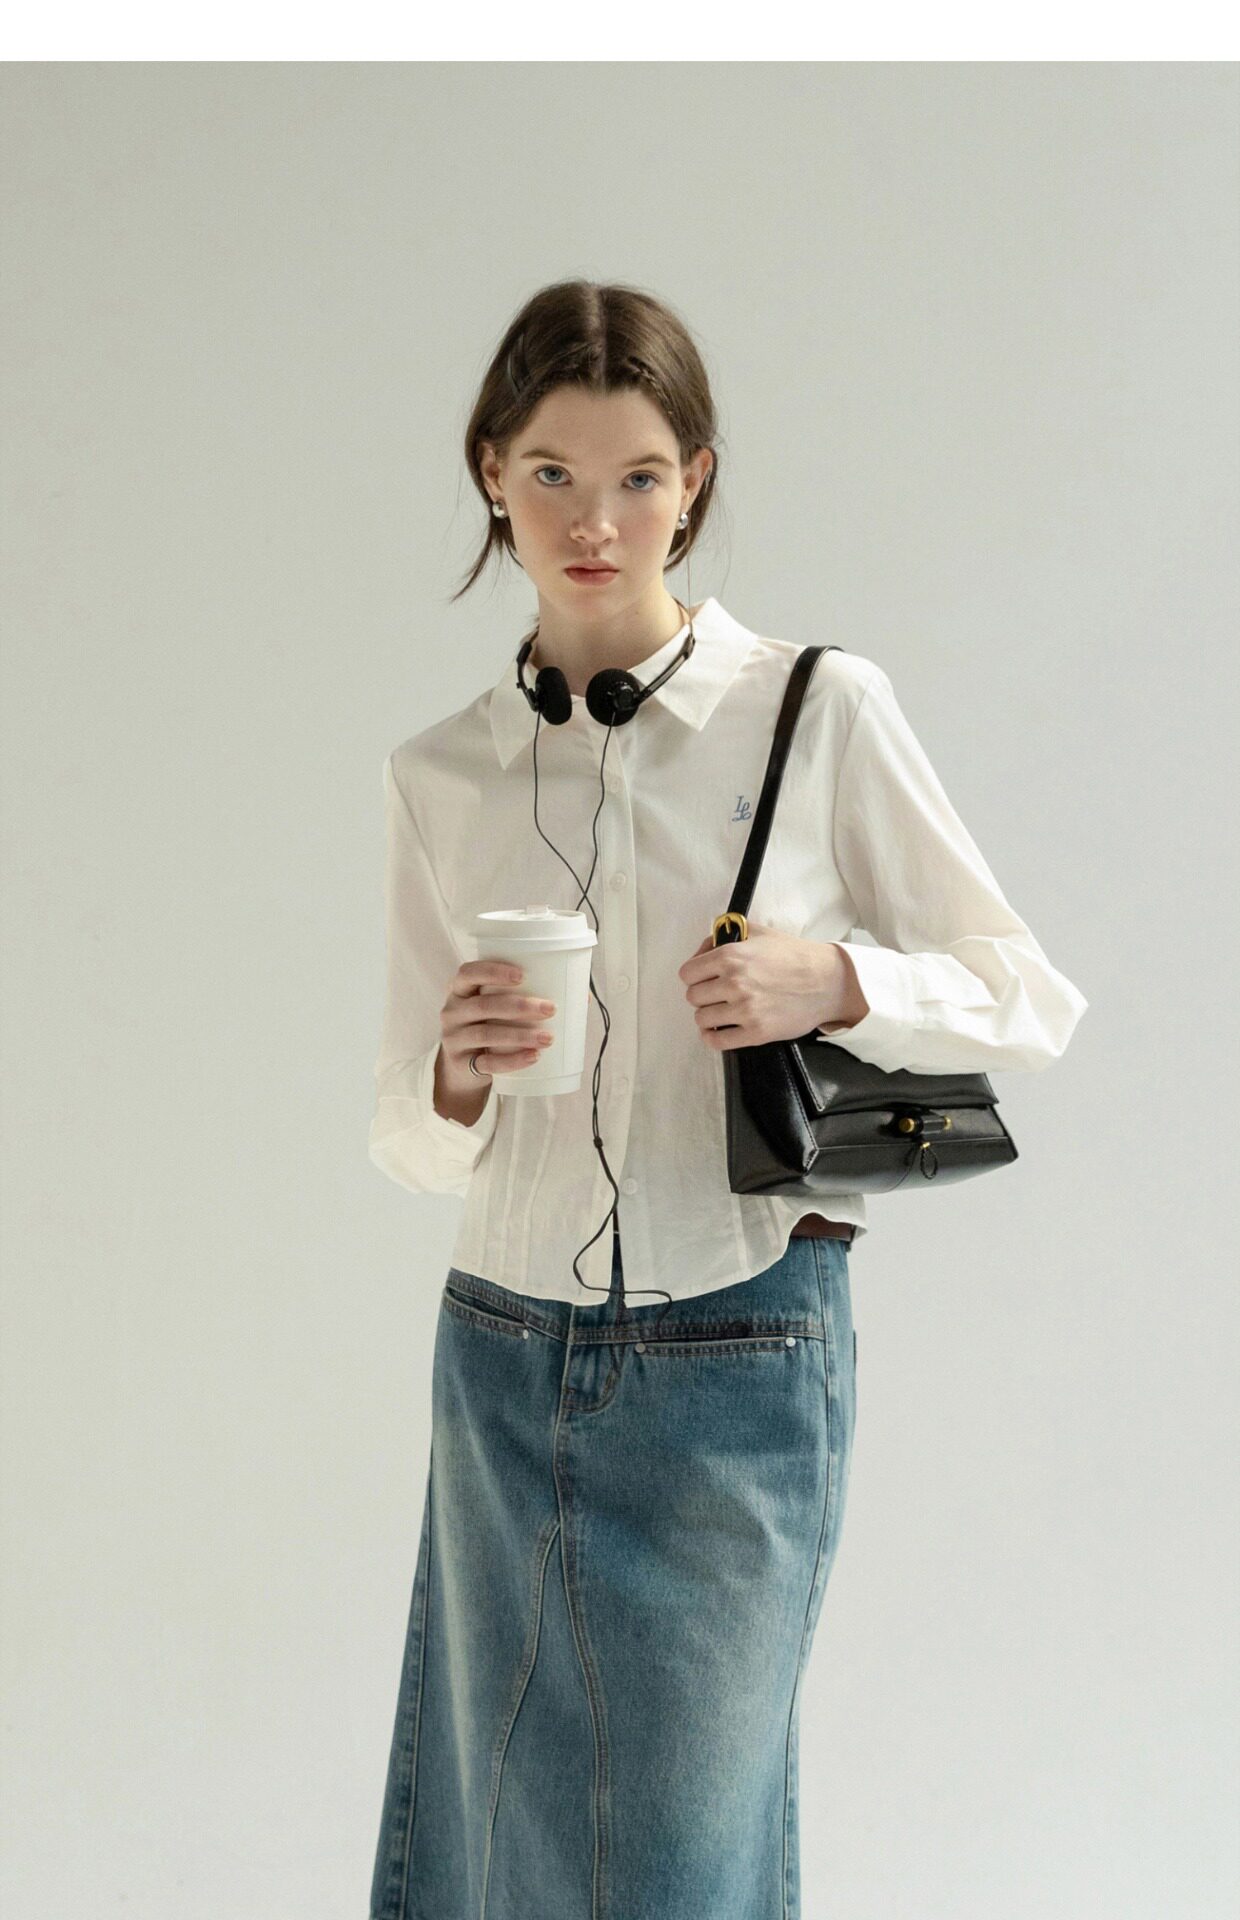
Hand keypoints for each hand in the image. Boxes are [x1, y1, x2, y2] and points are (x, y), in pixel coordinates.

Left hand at [678, 921, 847, 1050]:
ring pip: (702, 1019)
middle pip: (693, 996)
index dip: (695, 975)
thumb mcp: (757, 932)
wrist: (827, 981)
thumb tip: (702, 951)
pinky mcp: (756, 1033)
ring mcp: (745, 1010)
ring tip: (722, 1011)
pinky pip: (717, 1041)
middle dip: (703, 995)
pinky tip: (718, 1031)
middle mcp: (734, 983)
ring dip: (709, 1016)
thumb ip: (724, 937)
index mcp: (730, 956)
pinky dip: (712, 1038)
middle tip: (717, 994)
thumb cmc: (793, 955)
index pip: (687, 973)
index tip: (704, 979)